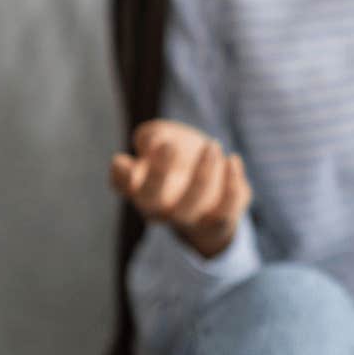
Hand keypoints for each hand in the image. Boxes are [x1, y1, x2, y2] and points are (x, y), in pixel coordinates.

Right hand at [108, 119, 251, 259]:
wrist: (215, 182)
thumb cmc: (181, 155)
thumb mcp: (165, 136)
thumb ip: (152, 134)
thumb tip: (151, 142)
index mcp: (140, 185)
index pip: (123, 185)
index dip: (120, 176)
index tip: (123, 159)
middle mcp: (160, 207)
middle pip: (152, 201)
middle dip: (158, 174)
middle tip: (167, 145)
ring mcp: (189, 218)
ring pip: (190, 207)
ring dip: (201, 174)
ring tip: (212, 145)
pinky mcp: (219, 221)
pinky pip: (226, 211)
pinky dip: (231, 185)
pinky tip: (232, 159)